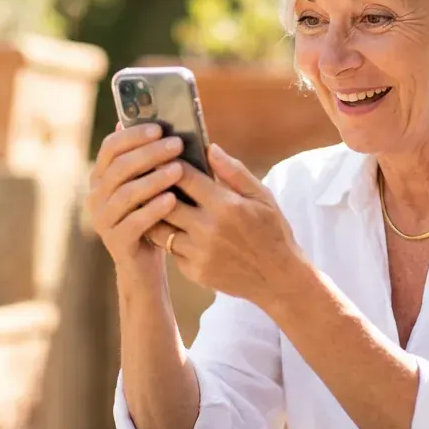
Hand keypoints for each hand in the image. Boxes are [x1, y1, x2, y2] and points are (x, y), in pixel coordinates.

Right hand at [87, 122, 185, 272]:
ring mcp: (104, 220)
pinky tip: (173, 200)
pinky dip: (154, 208)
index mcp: (101, 178)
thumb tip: (150, 122)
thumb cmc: (152, 217)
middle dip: (149, 153)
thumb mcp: (147, 186)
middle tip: (176, 145)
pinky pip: (134, 222)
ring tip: (179, 170)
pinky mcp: (117, 242)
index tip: (160, 127)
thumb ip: (145, 159)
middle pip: (119, 167)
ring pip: (126, 194)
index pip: (110, 148)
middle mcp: (97, 197)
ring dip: (153, 179)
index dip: (133, 135)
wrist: (144, 266)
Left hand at [146, 143, 305, 305]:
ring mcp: (198, 253)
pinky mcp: (193, 272)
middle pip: (162, 202)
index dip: (169, 165)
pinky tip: (172, 230)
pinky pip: (170, 251)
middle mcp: (207, 229)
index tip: (164, 160)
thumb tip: (210, 148)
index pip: (183, 177)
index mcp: (225, 206)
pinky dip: (168, 239)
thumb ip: (234, 172)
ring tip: (153, 206)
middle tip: (149, 180)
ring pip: (159, 229)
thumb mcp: (261, 197)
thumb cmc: (272, 232)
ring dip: (154, 216)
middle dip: (154, 189)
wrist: (278, 279)